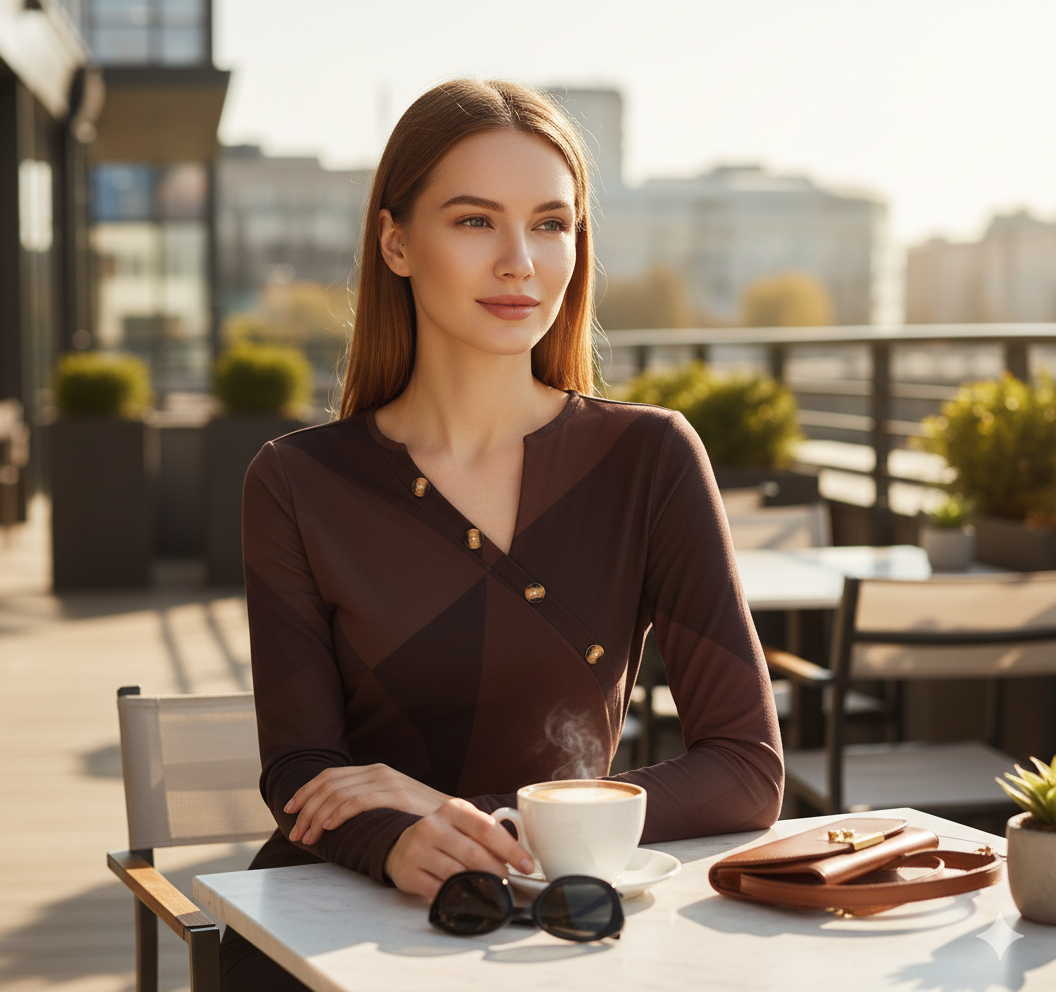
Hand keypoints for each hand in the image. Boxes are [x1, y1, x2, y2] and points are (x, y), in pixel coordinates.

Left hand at [285, 764, 450, 845]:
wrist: (457, 818)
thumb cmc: (421, 818)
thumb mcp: (391, 805)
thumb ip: (368, 804)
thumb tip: (334, 819)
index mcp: (375, 772)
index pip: (329, 776)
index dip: (305, 792)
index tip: (290, 810)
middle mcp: (378, 772)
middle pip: (328, 784)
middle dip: (306, 808)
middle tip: (296, 832)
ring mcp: (388, 781)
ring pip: (338, 793)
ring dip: (317, 816)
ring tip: (308, 837)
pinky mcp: (396, 795)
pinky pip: (358, 801)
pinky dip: (338, 813)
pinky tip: (329, 827)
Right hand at [384, 798, 534, 897]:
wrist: (402, 845)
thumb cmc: (446, 835)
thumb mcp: (464, 823)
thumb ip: (490, 833)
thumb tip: (522, 857)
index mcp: (453, 809)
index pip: (487, 828)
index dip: (511, 849)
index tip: (528, 865)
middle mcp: (433, 826)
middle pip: (473, 854)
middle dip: (498, 872)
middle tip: (510, 882)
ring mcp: (418, 850)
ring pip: (456, 874)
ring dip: (480, 886)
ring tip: (493, 892)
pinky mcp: (408, 873)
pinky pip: (438, 890)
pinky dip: (457, 897)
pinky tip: (468, 899)